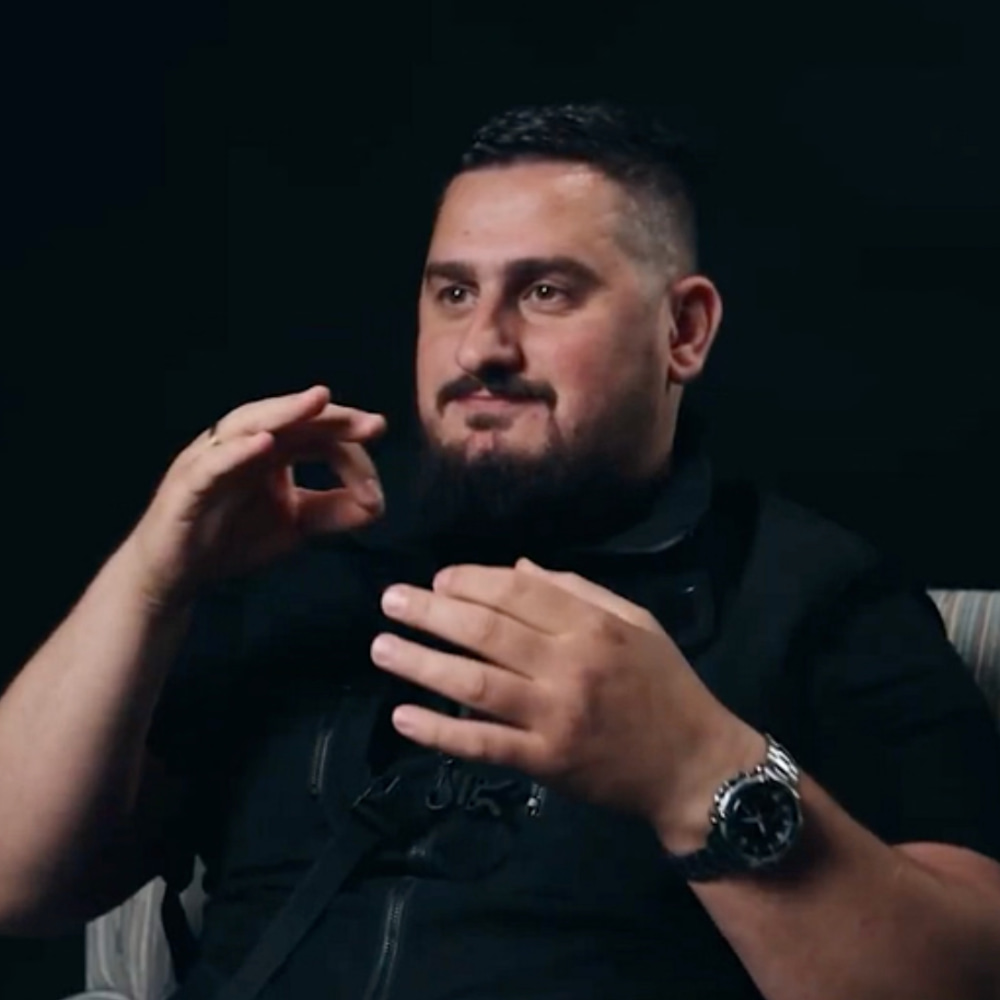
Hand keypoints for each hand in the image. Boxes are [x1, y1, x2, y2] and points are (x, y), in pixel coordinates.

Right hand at [126, 386, 386, 608]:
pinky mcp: (187, 484)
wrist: (177, 576)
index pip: (318, 436)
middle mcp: (242, 444)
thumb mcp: (297, 525)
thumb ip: (335, 511)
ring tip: (318, 401)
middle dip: (332, 417)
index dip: (352, 456)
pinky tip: (264, 443)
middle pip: (290, 418)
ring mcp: (213, 458)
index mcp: (271, 449)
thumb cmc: (232, 539)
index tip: (375, 491)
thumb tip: (378, 504)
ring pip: (249, 423)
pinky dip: (237, 450)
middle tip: (374, 424)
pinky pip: (212, 462)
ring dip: (285, 411)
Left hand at [371, 558, 763, 846]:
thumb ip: (578, 591)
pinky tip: (403, 717)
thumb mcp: (636, 623)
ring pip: (474, 682)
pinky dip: (440, 732)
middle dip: (431, 612)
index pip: (517, 591)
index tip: (438, 579)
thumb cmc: (665, 686)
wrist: (694, 765)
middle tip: (391, 601)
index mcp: (592, 626)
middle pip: (486, 630)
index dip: (471, 580)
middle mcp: (569, 666)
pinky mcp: (545, 762)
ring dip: (421, 663)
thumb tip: (518, 568)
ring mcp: (554, 716)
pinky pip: (483, 744)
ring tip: (382, 647)